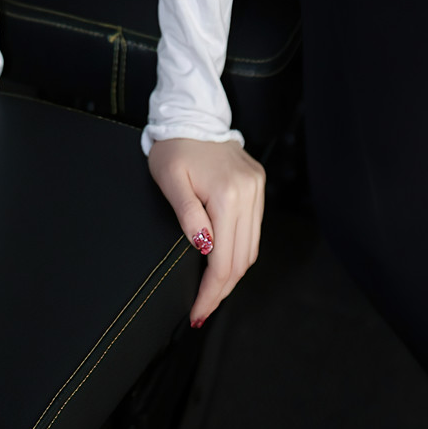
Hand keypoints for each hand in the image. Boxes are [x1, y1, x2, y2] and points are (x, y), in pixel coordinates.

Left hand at [147, 137, 265, 325]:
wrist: (191, 116)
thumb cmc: (174, 149)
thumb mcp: (170, 180)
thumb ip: (187, 215)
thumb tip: (205, 248)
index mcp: (227, 194)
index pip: (223, 259)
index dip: (211, 291)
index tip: (197, 311)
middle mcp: (249, 193)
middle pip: (241, 259)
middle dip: (221, 289)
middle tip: (202, 310)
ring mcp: (256, 189)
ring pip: (251, 248)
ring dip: (233, 274)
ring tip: (212, 293)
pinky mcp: (257, 186)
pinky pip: (253, 230)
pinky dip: (240, 251)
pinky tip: (224, 263)